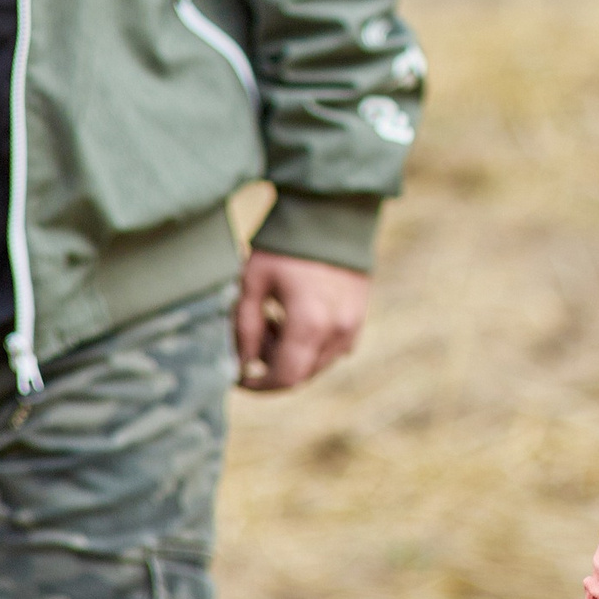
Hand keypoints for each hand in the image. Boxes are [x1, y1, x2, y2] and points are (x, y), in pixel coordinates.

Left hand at [234, 249, 369, 389]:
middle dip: (274, 366)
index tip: (239, 377)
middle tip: (258, 335)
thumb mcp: (253, 282)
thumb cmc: (285, 247)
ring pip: (318, 364)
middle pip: (301, 375)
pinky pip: (334, 348)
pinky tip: (299, 317)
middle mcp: (336, 331)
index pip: (284, 378)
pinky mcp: (359, 318)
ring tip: (276, 320)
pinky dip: (313, 345)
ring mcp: (352, 326)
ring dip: (293, 356)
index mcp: (309, 323)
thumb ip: (245, 328)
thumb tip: (242, 364)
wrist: (331, 214)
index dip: (259, 385)